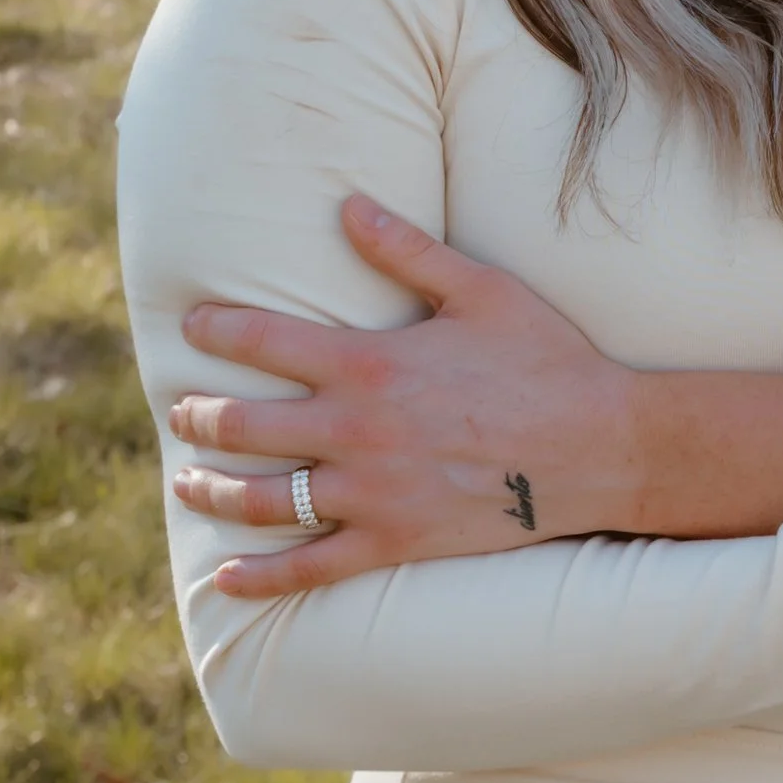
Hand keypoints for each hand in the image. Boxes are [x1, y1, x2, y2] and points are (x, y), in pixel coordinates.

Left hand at [169, 197, 637, 600]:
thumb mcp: (481, 290)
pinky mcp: (392, 542)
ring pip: (261, 497)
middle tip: (182, 408)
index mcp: (371, 362)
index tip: (192, 324)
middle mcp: (355, 431)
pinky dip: (259, 575)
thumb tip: (346, 204)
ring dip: (211, 488)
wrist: (600, 447)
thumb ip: (406, 249)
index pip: (265, 340)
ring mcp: (370, 493)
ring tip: (188, 481)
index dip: (218, 329)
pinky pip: (308, 568)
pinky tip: (225, 578)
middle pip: (244, 425)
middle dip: (200, 414)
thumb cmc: (546, 359)